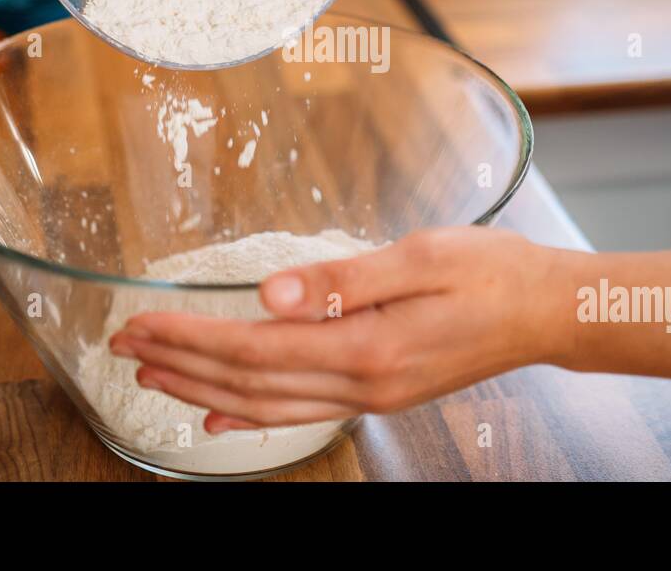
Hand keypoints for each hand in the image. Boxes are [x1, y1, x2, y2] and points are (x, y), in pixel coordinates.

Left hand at [110, 227, 573, 431]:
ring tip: (154, 375)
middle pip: (249, 382)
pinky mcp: (378, 392)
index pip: (255, 347)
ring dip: (203, 387)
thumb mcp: (422, 256)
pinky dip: (250, 414)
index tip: (141, 321)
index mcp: (366, 347)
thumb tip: (269, 291)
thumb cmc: (491, 273)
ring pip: (267, 403)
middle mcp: (361, 384)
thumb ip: (343, 279)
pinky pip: (299, 411)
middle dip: (181, 362)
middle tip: (124, 347)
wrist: (546, 310)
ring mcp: (369, 396)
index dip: (191, 336)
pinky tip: (219, 413)